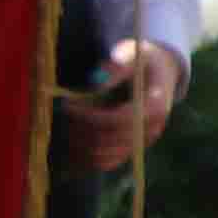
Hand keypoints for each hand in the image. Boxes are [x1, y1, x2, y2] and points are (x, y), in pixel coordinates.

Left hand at [70, 40, 189, 172]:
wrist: (158, 73)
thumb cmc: (141, 60)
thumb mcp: (132, 55)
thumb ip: (117, 67)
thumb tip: (97, 83)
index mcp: (155, 106)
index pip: (119, 120)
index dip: (90, 116)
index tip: (68, 106)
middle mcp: (151, 129)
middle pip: (109, 141)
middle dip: (80, 130)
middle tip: (59, 116)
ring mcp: (141, 142)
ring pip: (105, 156)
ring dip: (79, 145)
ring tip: (63, 126)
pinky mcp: (131, 149)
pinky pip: (106, 162)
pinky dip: (84, 157)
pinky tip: (68, 143)